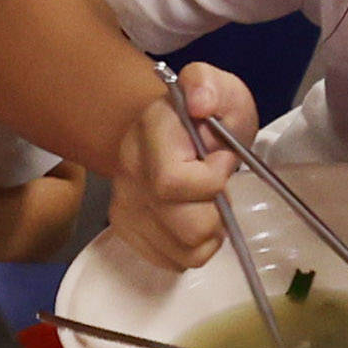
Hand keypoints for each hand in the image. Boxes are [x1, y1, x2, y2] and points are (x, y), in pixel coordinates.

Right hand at [95, 60, 249, 281]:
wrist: (175, 131)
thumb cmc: (207, 114)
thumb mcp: (221, 89)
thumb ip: (210, 85)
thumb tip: (201, 102)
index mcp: (149, 133)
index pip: (171, 182)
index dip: (210, 181)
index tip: (223, 160)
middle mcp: (128, 172)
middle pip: (183, 227)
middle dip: (216, 213)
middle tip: (219, 189)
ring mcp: (124, 205)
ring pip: (182, 252)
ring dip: (209, 234)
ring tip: (209, 204)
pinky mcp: (127, 230)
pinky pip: (173, 261)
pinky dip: (194, 248)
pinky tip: (194, 218)